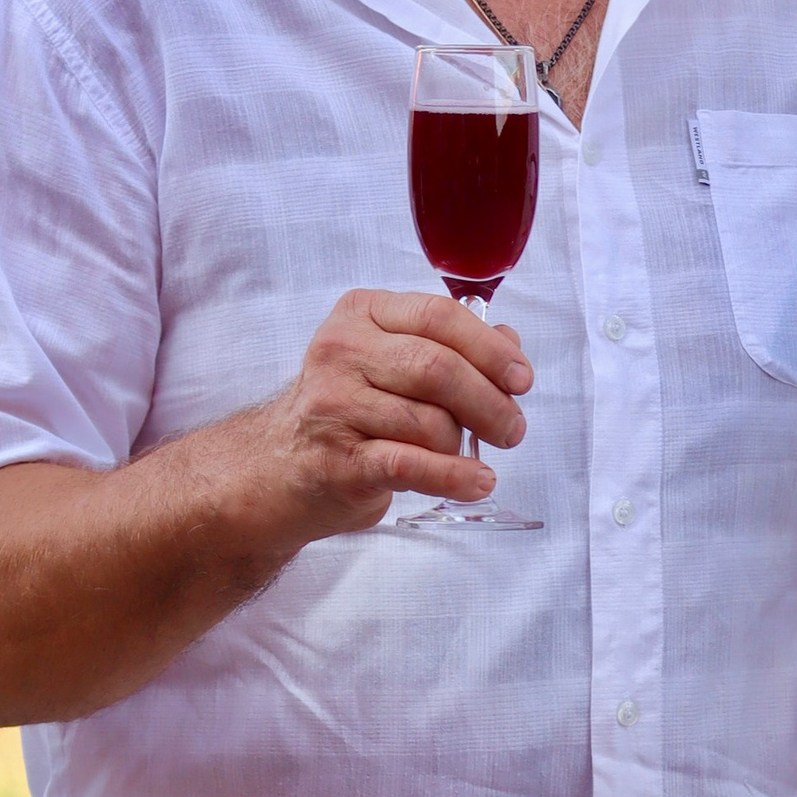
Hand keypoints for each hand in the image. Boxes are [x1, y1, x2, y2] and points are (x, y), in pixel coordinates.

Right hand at [227, 289, 531, 545]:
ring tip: (467, 455)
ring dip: (462, 445)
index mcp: (361, 315)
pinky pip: (411, 464)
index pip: (439, 317)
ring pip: (429, 421)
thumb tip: (509, 341)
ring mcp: (334, 406)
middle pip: (438, 369)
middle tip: (512, 429)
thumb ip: (448, 345)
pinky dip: (454, 476)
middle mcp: (341, 352)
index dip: (491, 349)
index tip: (522, 379)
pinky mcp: (338, 460)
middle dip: (490, 402)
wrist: (275, 469)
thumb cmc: (345, 411)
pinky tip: (476, 482)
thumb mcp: (388, 362)